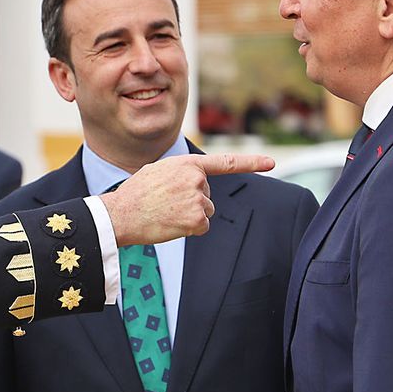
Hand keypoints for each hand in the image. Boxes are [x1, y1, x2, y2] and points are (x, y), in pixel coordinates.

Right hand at [101, 153, 274, 245]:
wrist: (120, 213)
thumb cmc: (136, 194)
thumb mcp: (159, 171)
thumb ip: (182, 172)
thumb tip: (196, 183)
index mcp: (188, 164)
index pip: (225, 162)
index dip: (251, 163)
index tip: (272, 162)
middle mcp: (197, 180)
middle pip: (208, 196)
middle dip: (191, 201)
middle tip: (165, 202)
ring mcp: (198, 199)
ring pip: (205, 212)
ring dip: (189, 215)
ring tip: (165, 212)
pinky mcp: (197, 220)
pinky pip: (201, 227)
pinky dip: (188, 229)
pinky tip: (170, 223)